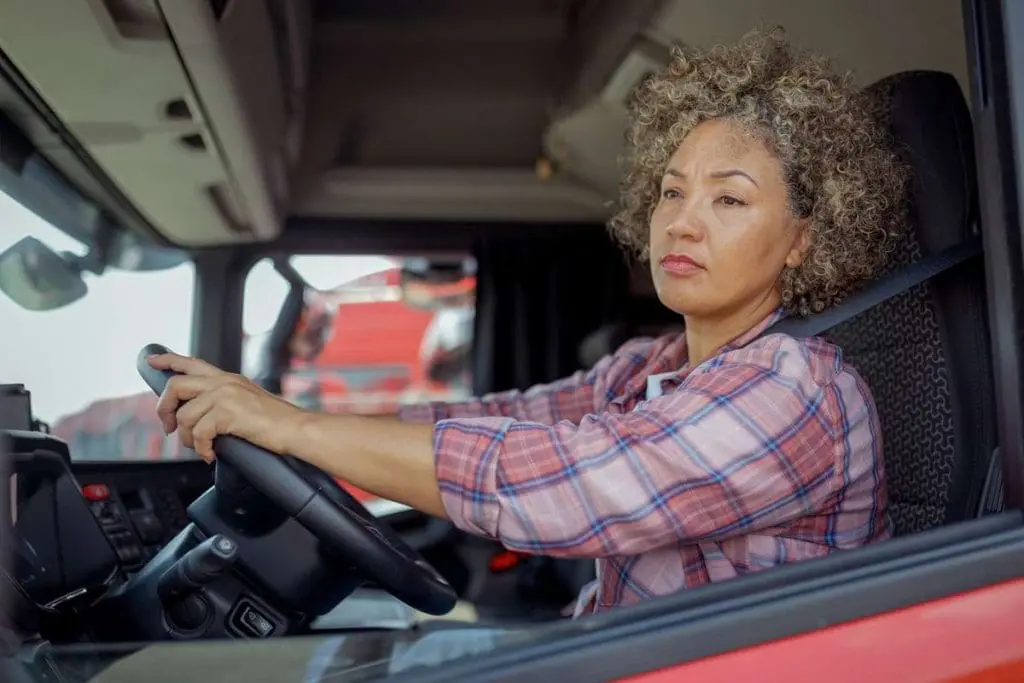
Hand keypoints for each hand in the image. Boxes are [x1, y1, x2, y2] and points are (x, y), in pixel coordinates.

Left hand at [147, 353, 307, 462]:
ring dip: (187, 438)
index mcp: (228, 379)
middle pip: (176, 386)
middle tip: (169, 428)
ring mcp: (225, 396)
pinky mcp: (227, 412)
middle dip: (164, 409)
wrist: (296, 429)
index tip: (152, 360)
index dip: (167, 360)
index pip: (191, 362)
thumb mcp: (248, 403)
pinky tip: (210, 454)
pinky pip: (199, 433)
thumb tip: (201, 418)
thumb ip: (225, 402)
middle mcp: (224, 382)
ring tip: (201, 447)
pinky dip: (201, 449)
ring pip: (184, 415)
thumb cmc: (277, 422)